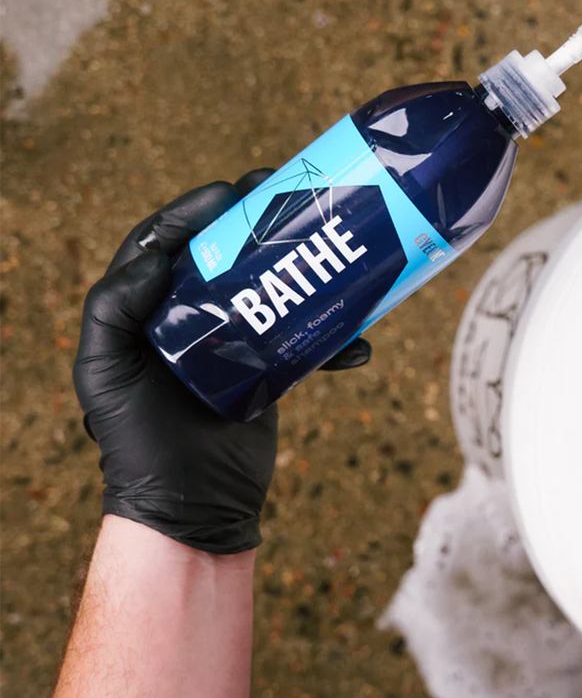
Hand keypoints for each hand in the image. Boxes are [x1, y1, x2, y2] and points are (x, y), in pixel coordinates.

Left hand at [73, 170, 371, 553]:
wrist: (190, 506)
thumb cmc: (137, 440)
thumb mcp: (106, 371)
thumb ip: (114, 309)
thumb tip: (155, 256)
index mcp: (144, 312)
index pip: (164, 243)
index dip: (194, 212)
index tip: (230, 192)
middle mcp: (187, 319)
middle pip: (224, 255)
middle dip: (256, 224)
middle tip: (287, 197)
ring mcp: (232, 344)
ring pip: (271, 290)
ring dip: (302, 269)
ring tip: (332, 246)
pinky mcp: (268, 371)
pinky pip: (303, 341)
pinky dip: (334, 340)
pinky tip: (359, 342)